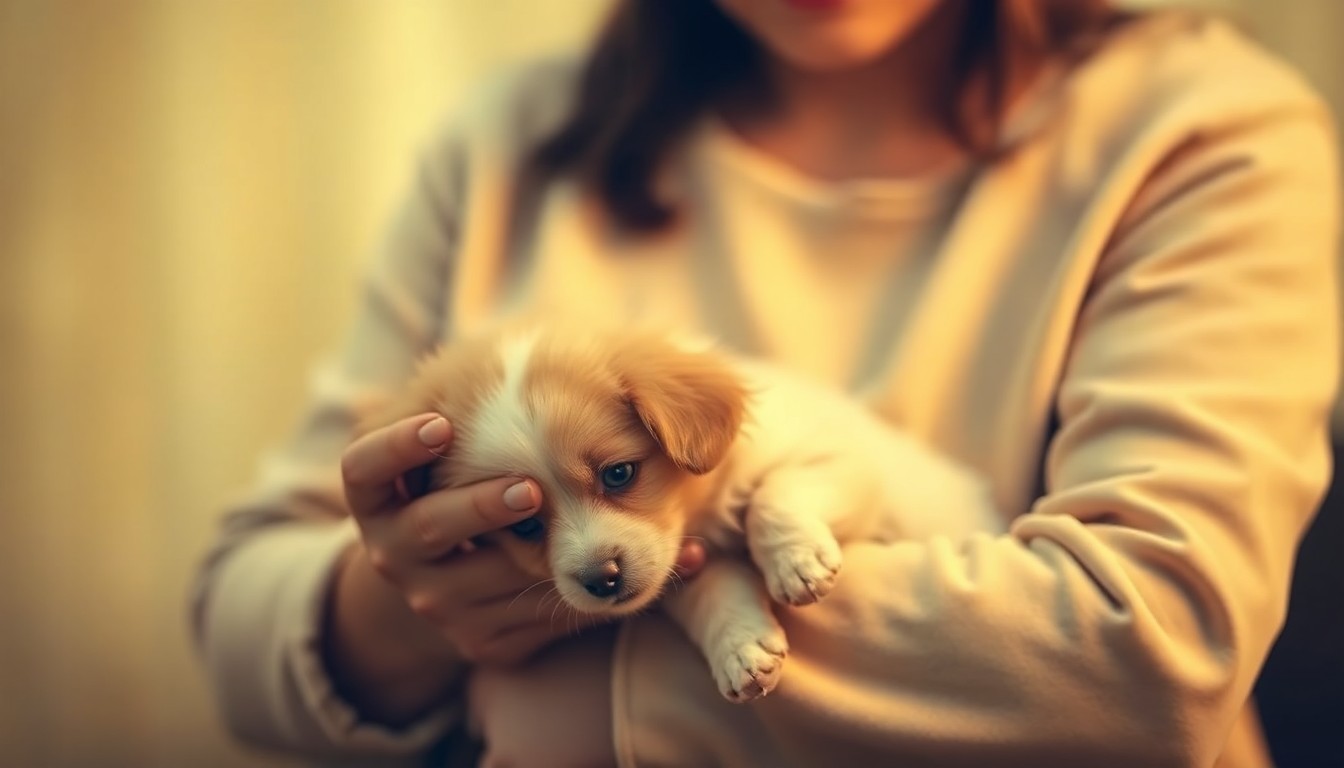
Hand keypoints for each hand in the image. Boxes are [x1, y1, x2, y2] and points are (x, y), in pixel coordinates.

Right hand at [327, 413, 706, 723]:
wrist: (447, 575)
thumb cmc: (461, 478)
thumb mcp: (447, 438)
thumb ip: (459, 399)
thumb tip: (508, 347)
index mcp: (377, 498)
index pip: (363, 468)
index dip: (396, 447)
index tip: (442, 424)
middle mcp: (396, 555)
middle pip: (430, 530)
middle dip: (480, 507)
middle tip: (529, 489)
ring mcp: (441, 605)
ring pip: (505, 578)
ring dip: (569, 549)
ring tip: (631, 520)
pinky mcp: (487, 643)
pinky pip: (556, 616)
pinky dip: (620, 584)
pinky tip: (688, 556)